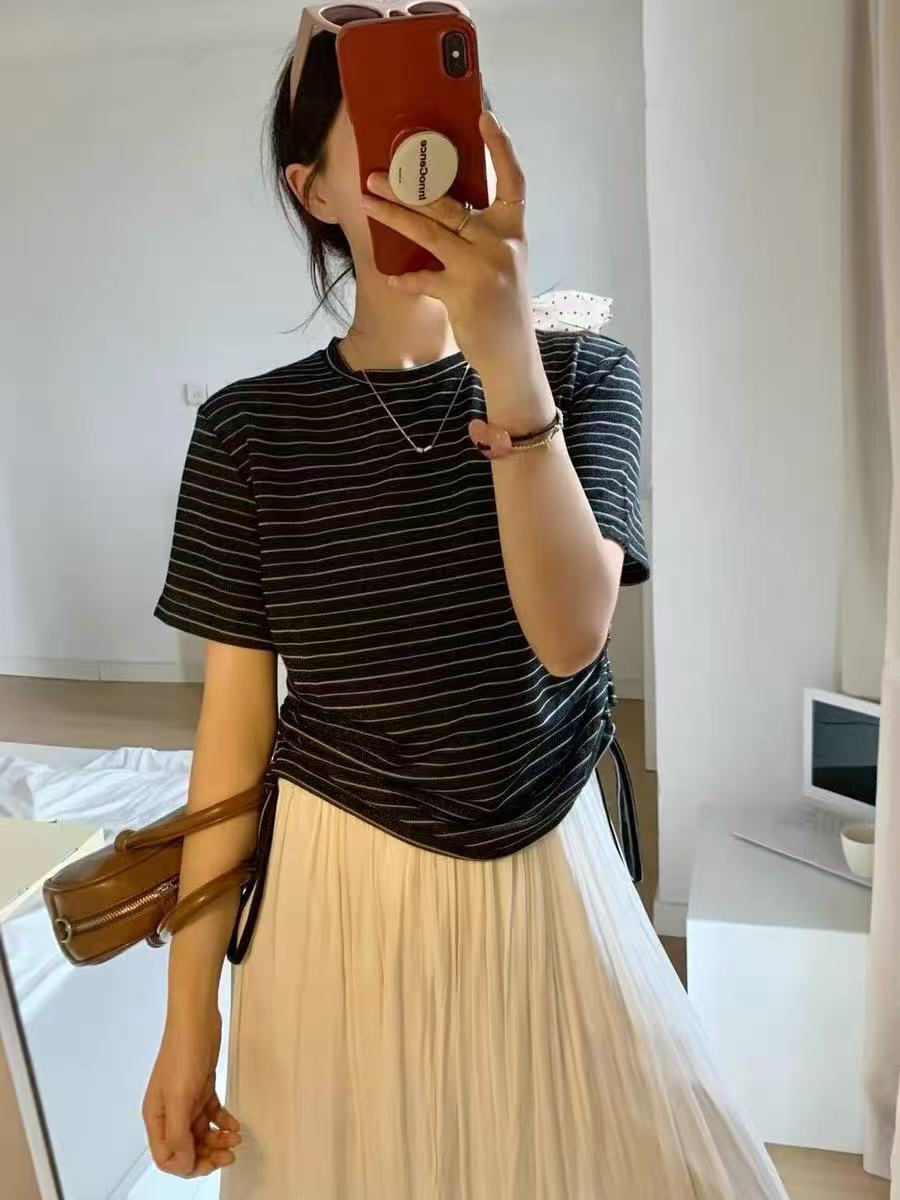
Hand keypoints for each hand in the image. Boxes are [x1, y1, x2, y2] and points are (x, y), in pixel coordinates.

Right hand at [142, 1008, 240, 1177]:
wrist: (196, 1019)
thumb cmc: (183, 1055)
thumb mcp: (178, 1098)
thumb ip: (178, 1134)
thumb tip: (184, 1164)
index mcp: (156, 1117)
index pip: (166, 1156)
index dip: (186, 1165)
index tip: (209, 1164)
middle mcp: (169, 1112)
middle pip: (186, 1147)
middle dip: (207, 1155)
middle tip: (229, 1155)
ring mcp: (185, 1100)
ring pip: (201, 1132)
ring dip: (218, 1140)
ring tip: (236, 1138)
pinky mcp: (201, 1088)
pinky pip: (211, 1114)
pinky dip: (223, 1122)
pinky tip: (235, 1125)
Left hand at [361, 112, 538, 382]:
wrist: (513, 355)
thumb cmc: (502, 307)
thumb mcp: (502, 263)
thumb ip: (480, 235)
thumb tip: (440, 206)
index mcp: (512, 231)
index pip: (512, 181)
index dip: (500, 148)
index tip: (484, 117)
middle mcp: (501, 244)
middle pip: (450, 204)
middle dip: (410, 187)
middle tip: (378, 173)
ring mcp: (483, 268)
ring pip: (431, 232)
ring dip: (394, 215)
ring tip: (368, 199)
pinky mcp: (464, 294)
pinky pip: (425, 278)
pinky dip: (407, 279)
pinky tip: (393, 277)